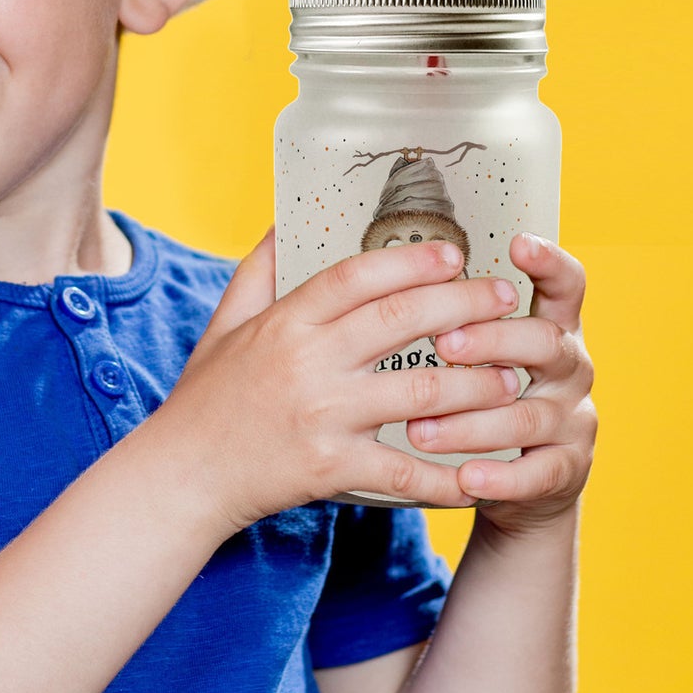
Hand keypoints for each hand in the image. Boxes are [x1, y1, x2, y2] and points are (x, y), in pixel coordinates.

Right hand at [152, 229, 527, 534]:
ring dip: (475, 384)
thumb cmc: (207, 395)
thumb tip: (286, 217)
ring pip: (420, 393)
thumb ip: (261, 268)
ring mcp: (323, 417)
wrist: (183, 476)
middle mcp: (307, 363)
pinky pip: (404, 472)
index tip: (454, 253)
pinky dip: (446, 476)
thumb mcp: (226, 321)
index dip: (410, 259)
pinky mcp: (332, 469)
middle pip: (400, 322)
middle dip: (463, 304)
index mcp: (285, 322)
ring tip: (510, 377)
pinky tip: (479, 472)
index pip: (356, 276)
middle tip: (504, 298)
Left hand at [418, 235, 595, 534]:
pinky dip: (499, 477)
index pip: (566, 286)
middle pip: (545, 342)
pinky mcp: (567, 472)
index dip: (550, 263)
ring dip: (471, 422)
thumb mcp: (487, 353)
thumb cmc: (490, 399)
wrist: (524, 481)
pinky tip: (465, 477)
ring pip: (528, 415)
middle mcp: (571, 370)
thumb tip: (402, 276)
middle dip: (492, 340)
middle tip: (443, 344)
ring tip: (418, 429)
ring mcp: (573, 422)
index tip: (519, 243)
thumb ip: (461, 318)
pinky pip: (536, 474)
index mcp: (553, 329)